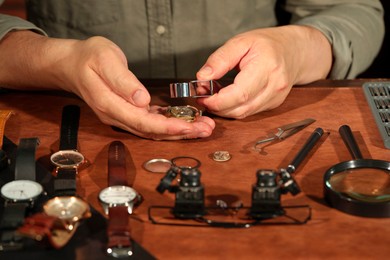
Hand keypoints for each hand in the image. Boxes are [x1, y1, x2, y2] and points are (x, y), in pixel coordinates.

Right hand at [0, 32, 214, 139]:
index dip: (166, 127)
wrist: (72, 65)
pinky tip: (184, 123)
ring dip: (178, 131)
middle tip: (205, 130)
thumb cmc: (88, 58)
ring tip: (202, 128)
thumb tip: (142, 100)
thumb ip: (122, 82)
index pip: (142, 122)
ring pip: (153, 130)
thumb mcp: (104, 60)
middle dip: (180, 133)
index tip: (188, 127)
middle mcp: (116, 116)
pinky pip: (150, 123)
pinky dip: (168, 124)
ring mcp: (121, 116)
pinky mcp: (127, 112)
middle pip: (151, 131)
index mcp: (110, 105)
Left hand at [196, 25, 331, 118]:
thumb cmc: (268, 44)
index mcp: (267, 67)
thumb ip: (220, 59)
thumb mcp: (241, 42)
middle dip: (217, 107)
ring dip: (224, 109)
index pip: (240, 94)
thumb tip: (202, 77)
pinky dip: (234, 108)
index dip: (218, 100)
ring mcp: (275, 98)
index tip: (202, 96)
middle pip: (241, 109)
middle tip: (203, 96)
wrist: (295, 51)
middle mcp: (274, 86)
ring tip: (213, 95)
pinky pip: (249, 112)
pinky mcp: (273, 105)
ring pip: (243, 114)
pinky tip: (227, 97)